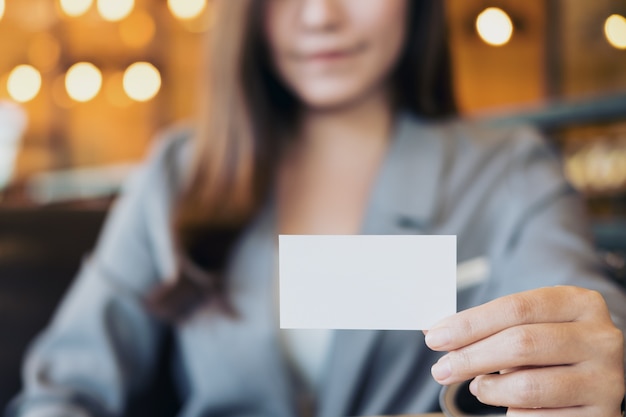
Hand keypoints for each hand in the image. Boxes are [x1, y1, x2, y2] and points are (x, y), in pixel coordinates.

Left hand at [424, 286, 624, 416]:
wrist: (594, 377)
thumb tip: (433, 330)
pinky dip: (512, 413)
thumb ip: (486, 325)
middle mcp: (600, 338)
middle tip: (440, 369)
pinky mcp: (602, 415)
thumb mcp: (527, 324)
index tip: (434, 337)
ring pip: (529, 386)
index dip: (470, 324)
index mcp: (579, 303)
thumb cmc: (549, 346)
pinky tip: (507, 405)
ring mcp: (606, 379)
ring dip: (489, 389)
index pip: (515, 308)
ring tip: (477, 387)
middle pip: (520, 344)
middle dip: (470, 357)